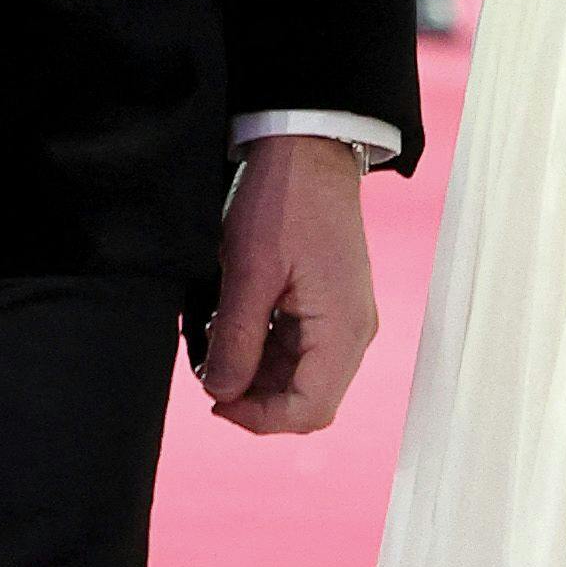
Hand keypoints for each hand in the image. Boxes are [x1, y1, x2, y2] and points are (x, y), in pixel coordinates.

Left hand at [199, 136, 376, 434]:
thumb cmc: (284, 201)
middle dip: (255, 396)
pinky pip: (300, 348)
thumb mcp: (249, 271)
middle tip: (211, 369)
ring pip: (299, 376)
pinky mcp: (330, 303)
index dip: (258, 418)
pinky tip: (236, 323)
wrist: (308, 148)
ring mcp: (343, 317)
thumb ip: (237, 340)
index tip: (214, 400)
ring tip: (219, 340)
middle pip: (306, 399)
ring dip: (257, 371)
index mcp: (344, 329)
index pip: (309, 411)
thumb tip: (220, 394)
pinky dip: (265, 348)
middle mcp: (353, 331)